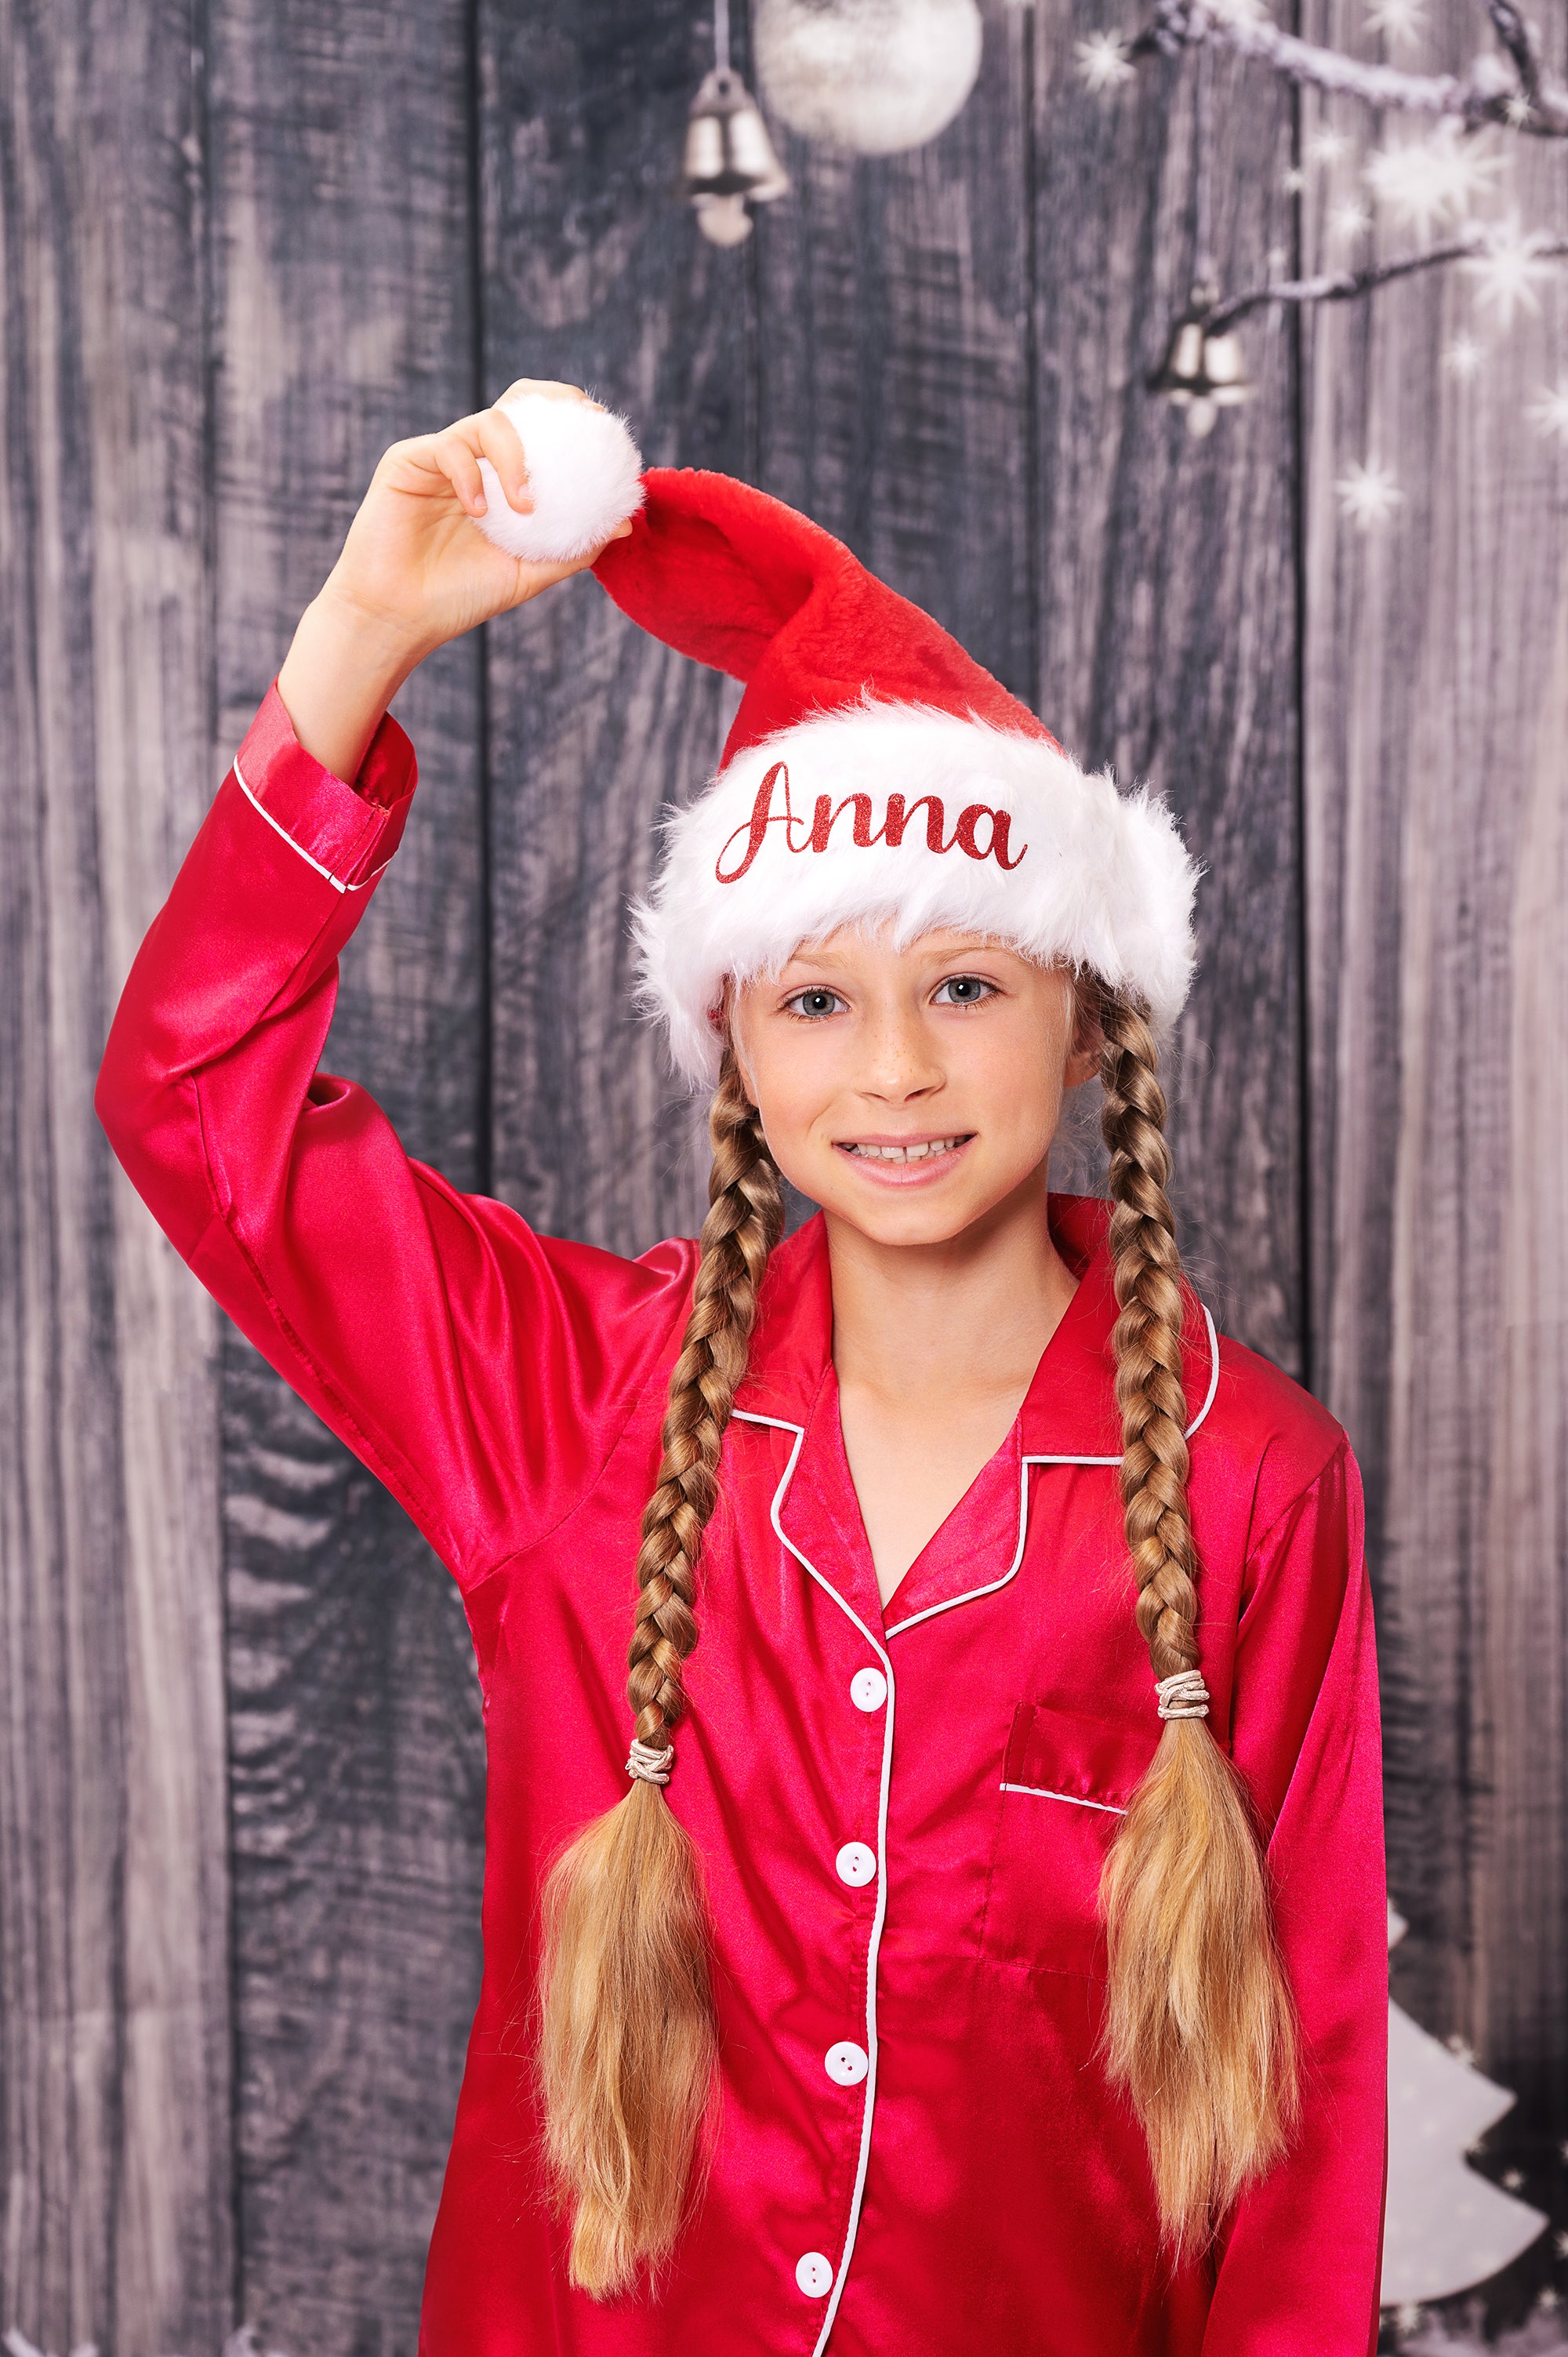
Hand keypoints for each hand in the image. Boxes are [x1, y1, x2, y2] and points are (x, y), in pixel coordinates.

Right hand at [325, 379, 632, 663]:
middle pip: (517, 404)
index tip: (604, 430)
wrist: (400, 617)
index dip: (573, 419)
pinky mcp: (409, 461)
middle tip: (582, 424)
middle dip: (552, 402)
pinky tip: (478, 512)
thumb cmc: (460, 596)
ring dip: (516, 460)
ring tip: (524, 507)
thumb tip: (628, 522)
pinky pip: (450, 447)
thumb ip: (575, 547)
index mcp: (504, 480)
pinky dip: (471, 476)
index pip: (542, 432)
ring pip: (489, 423)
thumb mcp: (529, 573)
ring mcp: (442, 457)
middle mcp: (476, 461)